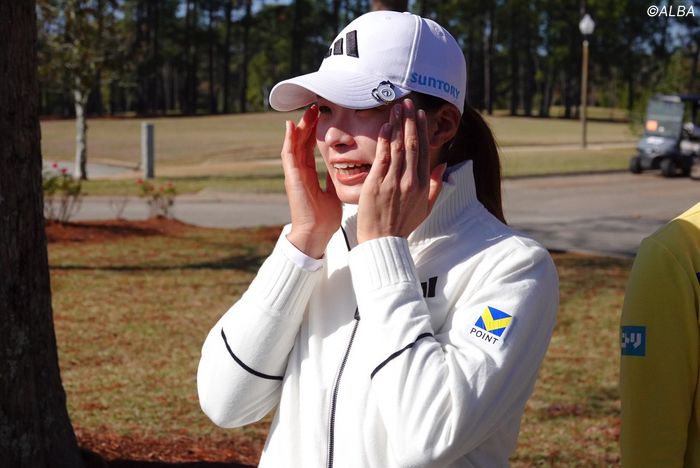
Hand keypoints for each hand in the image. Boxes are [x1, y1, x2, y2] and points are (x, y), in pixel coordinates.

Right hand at [281, 105, 341, 258]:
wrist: (316, 234)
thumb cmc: (324, 218)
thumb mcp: (333, 193)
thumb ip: (333, 181)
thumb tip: (342, 172)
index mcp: (309, 175)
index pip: (310, 148)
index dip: (315, 132)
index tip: (322, 117)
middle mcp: (300, 172)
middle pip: (301, 142)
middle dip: (307, 124)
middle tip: (315, 107)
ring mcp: (294, 174)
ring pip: (294, 144)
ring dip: (299, 127)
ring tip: (306, 111)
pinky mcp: (292, 178)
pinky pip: (288, 154)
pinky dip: (288, 139)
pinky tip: (290, 126)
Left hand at [357, 99, 446, 243]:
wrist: (382, 241)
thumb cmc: (402, 225)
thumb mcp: (426, 207)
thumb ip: (436, 185)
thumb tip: (443, 165)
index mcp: (423, 185)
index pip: (424, 151)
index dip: (422, 130)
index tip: (418, 114)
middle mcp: (411, 181)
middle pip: (413, 144)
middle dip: (410, 120)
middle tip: (407, 102)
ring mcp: (394, 182)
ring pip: (398, 147)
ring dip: (398, 124)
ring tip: (396, 107)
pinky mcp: (377, 184)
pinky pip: (383, 157)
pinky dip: (385, 140)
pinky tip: (386, 125)